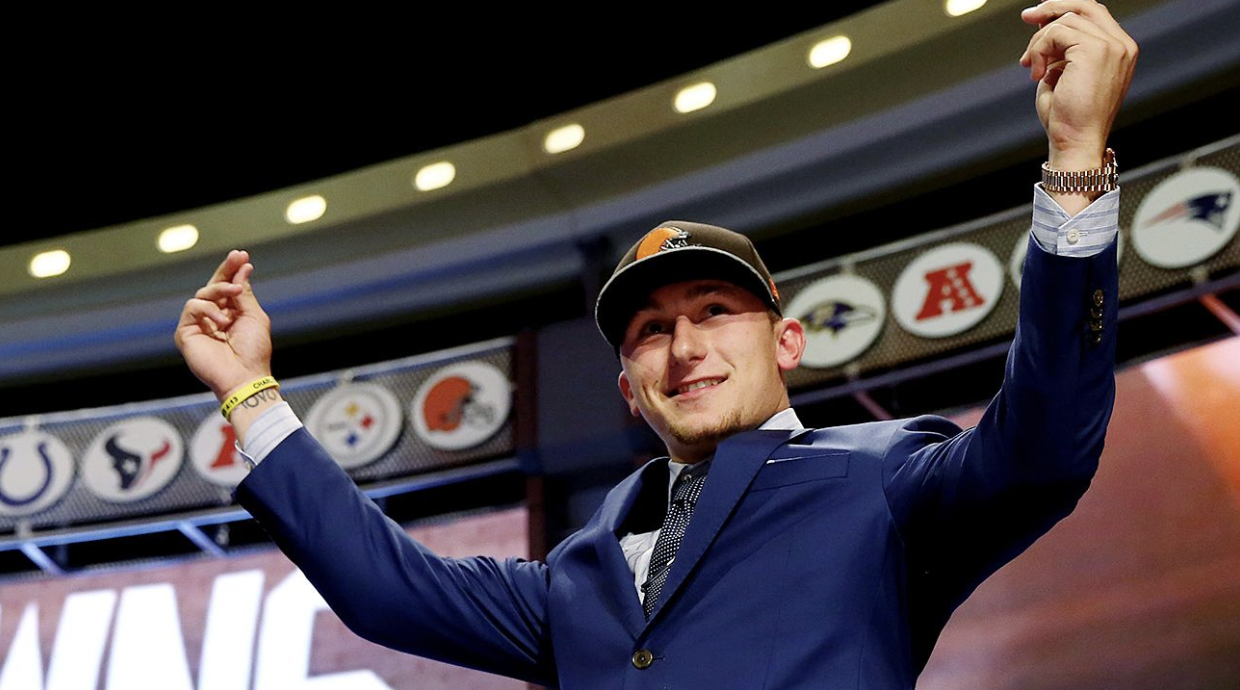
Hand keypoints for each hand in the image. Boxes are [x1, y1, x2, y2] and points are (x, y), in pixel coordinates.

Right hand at [175, 250, 273, 401]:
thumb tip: (243, 268)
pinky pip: (192, 307)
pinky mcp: (185, 332)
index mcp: (230, 314)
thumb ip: (244, 293)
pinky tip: (222, 321)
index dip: (233, 270)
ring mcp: (198, 325)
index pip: (228, 287)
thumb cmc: (253, 350)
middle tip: (237, 257)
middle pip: (213, 286)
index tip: (242, 255)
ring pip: (203, 293)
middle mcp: (213, 317)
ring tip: (235, 294)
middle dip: (225, 270)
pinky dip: (208, 309)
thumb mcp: (253, 315)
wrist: (244, 376)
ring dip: (220, 290)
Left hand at [1019, 0, 1137, 169]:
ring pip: (1065, 21)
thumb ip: (1061, 47)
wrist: (1075, 141)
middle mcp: (1121, 45)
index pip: (1094, 14)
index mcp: (1119, 50)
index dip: (1066, 9)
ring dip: (1039, 43)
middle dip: (1052, 7)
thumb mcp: (1064, 73)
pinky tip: (1036, 73)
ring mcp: (1112, 46)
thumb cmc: (1068, 117)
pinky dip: (1038, 50)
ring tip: (1032, 68)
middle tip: (1027, 17)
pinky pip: (1056, 32)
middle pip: (1084, 7)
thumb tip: (1043, 21)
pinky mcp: (1095, 50)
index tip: (1038, 15)